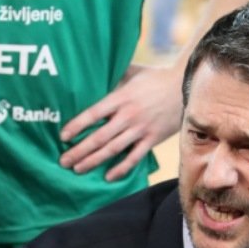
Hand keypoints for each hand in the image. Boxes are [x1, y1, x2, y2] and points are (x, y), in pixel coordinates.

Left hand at [59, 65, 183, 180]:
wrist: (185, 87)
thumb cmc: (156, 77)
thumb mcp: (133, 71)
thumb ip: (114, 75)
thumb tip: (96, 70)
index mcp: (121, 97)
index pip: (93, 114)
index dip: (76, 126)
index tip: (63, 136)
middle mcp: (128, 115)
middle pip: (98, 136)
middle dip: (79, 150)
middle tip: (63, 161)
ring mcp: (140, 129)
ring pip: (112, 149)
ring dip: (93, 161)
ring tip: (77, 169)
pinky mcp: (152, 139)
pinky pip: (134, 157)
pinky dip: (121, 168)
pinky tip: (108, 176)